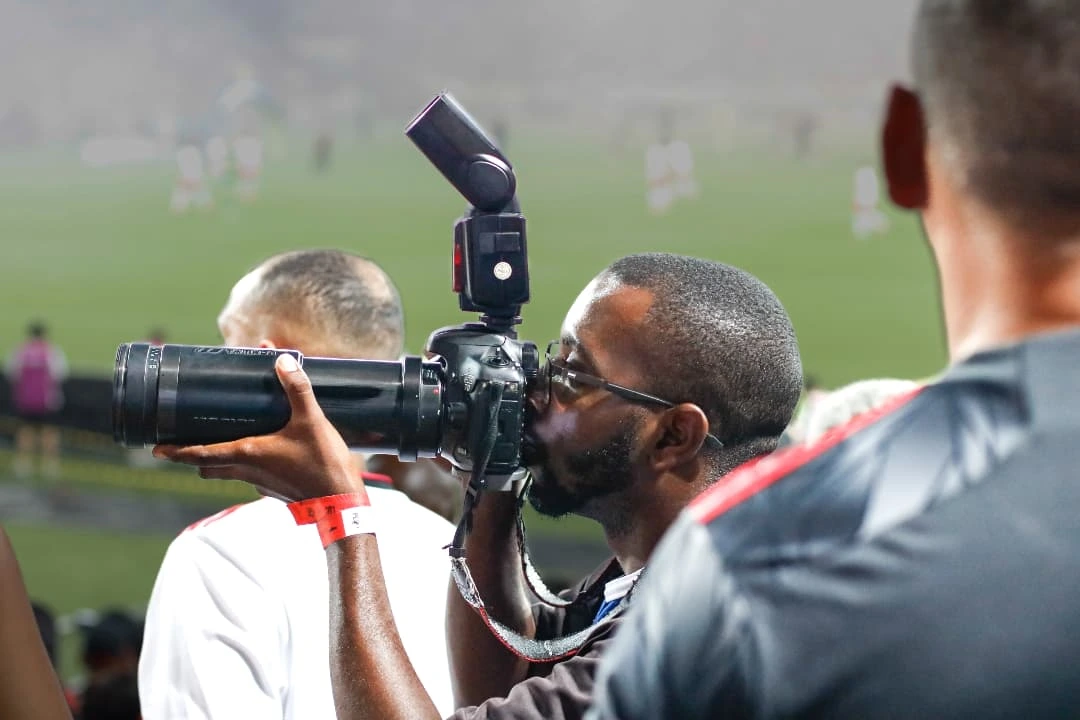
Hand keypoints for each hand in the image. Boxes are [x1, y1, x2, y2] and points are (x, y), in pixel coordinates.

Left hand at [154, 354, 360, 501]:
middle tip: (187, 441)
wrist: (341, 501)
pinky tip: (265, 451)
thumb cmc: (321, 464)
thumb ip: (296, 389)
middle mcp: (247, 471)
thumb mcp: (310, 420)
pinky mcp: (275, 489)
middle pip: (208, 466)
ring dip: (220, 460)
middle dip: (194, 455)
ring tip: (222, 441)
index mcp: (246, 454)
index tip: (156, 449)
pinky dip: (247, 465)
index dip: (177, 451)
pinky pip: (252, 476)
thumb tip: (282, 360)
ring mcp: (261, 483)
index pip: (200, 454)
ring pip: (228, 472)